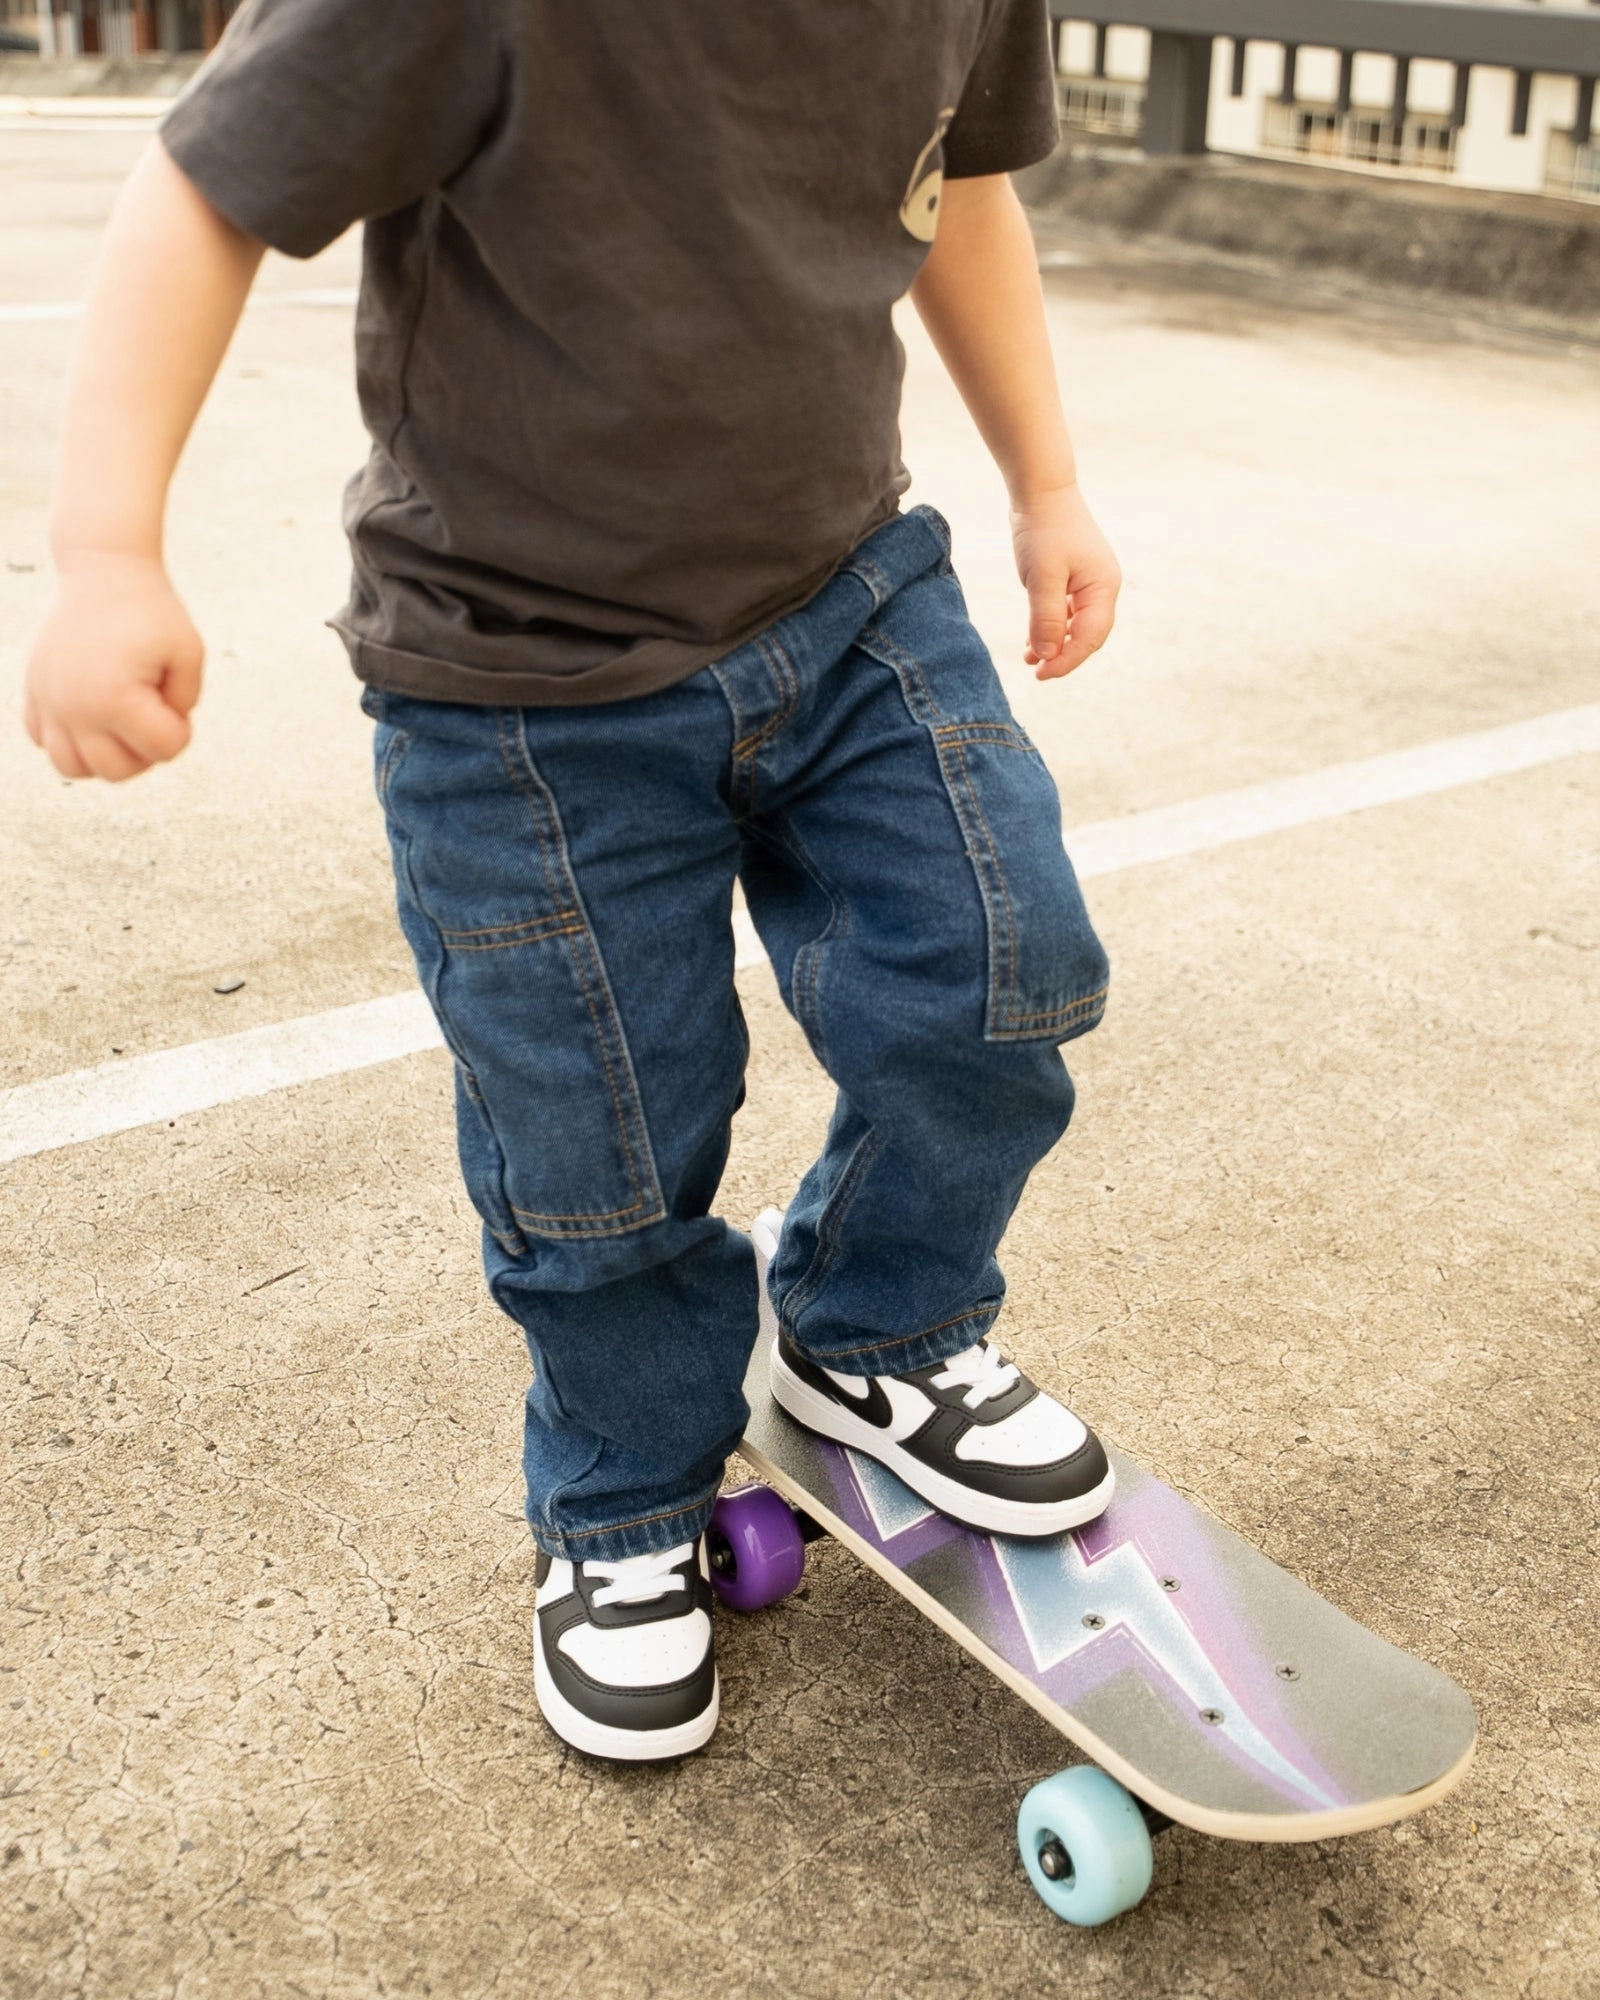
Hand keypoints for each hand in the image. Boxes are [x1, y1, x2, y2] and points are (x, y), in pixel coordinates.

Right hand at [24, 551, 203, 780]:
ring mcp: (49, 701)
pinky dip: (67, 738)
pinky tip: (89, 713)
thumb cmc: (150, 610)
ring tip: (120, 724)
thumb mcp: (189, 653)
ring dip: (103, 757)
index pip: (164, 750)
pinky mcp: (34, 691)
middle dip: (145, 750)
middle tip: (152, 713)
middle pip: (117, 771)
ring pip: (72, 767)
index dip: (182, 729)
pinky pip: (43, 740)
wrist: (103, 570)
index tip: (174, 696)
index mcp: (115, 698)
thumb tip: (161, 737)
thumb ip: (186, 702)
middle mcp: (75, 706)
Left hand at [1011, 484, 1121, 680]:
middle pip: (1088, 635)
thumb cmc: (1043, 530)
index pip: (1090, 638)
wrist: (1042, 491)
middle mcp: (1103, 587)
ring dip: (1055, 643)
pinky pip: (1068, 612)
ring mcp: (1091, 582)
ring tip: (1029, 658)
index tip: (1041, 674)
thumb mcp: (1042, 579)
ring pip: (1077, 625)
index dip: (1067, 660)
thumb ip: (1046, 619)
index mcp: (1103, 588)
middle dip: (1063, 656)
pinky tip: (1032, 639)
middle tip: (1036, 671)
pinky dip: (1052, 627)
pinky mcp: (1076, 577)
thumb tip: (1048, 655)